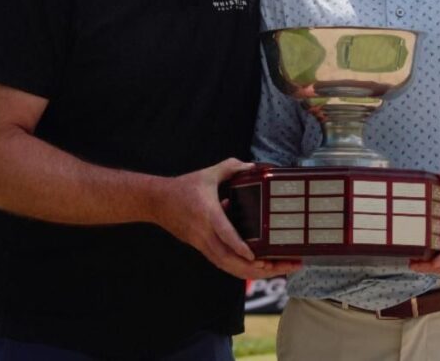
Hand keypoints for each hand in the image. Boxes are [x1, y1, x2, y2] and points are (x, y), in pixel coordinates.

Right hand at [153, 158, 300, 279]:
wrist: (158, 202)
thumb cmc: (183, 188)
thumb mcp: (208, 174)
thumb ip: (231, 167)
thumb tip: (253, 166)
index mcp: (208, 214)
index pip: (224, 233)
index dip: (239, 246)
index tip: (254, 256)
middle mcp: (205, 234)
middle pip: (230, 260)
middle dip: (257, 268)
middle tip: (281, 267)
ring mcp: (203, 245)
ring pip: (228, 267)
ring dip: (253, 272)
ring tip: (278, 270)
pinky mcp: (203, 249)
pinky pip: (224, 264)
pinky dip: (242, 269)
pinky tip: (262, 269)